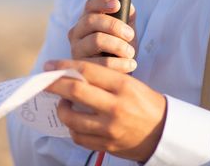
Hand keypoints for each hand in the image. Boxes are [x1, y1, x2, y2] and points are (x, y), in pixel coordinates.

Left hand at [44, 59, 166, 162]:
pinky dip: (72, 128)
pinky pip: (78, 137)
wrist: (165, 132)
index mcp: (122, 85)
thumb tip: (70, 73)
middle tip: (44, 80)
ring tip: (63, 104)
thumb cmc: (144, 102)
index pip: (87, 71)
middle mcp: (115, 106)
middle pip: (75, 91)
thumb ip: (102, 79)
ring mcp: (110, 128)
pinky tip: (74, 122)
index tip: (50, 65)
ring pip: (71, 118)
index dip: (64, 66)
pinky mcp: (107, 145)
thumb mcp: (129, 83)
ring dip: (62, 109)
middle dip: (54, 84)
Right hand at [68, 0, 136, 72]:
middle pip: (91, 20)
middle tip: (130, 35)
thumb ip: (127, 16)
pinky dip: (120, 63)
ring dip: (119, 45)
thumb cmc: (118, 50)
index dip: (102, 2)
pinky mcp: (82, 67)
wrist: (115, 77)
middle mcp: (77, 32)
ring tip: (130, 53)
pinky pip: (102, 62)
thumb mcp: (124, 31)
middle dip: (114, 26)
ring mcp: (76, 50)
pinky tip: (130, 64)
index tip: (117, 5)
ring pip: (96, 40)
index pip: (90, 5)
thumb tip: (130, 7)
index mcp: (86, 20)